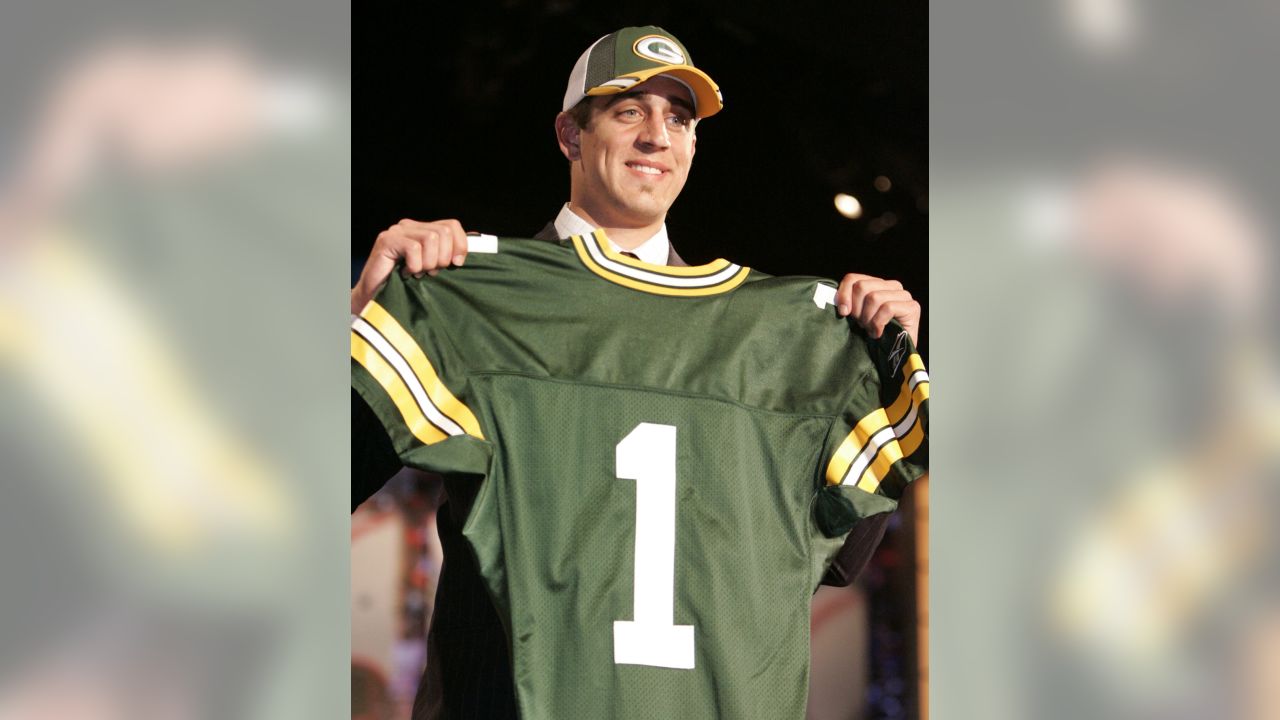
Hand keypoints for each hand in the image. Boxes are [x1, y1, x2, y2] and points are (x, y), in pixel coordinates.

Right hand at [351, 218, 467, 313]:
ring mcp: (397, 231)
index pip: (452, 225)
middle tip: (431, 271)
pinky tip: (406, 273)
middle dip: (443, 257)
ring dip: (429, 262)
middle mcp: (410, 226)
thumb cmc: (406, 285)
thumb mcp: (432, 268)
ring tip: (418, 272)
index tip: (456, 264)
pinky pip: (414, 248)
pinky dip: (415, 265)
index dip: (460, 245)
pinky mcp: (387, 240)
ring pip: (431, 238)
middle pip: (444, 232)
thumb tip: (467, 249)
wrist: (376, 296)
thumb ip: (446, 256)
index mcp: (422, 229)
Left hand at [835, 273, 920, 345]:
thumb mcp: (857, 317)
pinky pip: (887, 308)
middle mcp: (892, 286)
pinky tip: (878, 333)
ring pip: (874, 297)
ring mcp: (904, 295)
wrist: (893, 356)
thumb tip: (839, 303)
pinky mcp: (912, 307)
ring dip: (868, 318)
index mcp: (877, 284)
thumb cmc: (874, 337)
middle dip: (857, 309)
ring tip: (870, 330)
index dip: (844, 294)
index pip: (853, 278)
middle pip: (862, 286)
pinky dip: (878, 323)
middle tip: (861, 325)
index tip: (842, 312)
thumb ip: (849, 304)